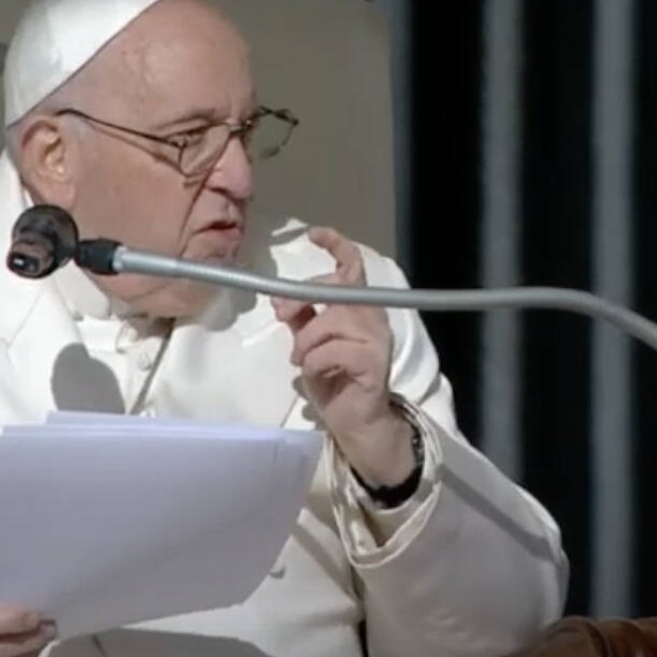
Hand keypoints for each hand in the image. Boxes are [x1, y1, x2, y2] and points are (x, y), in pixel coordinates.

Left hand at [271, 227, 416, 486]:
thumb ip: (300, 319)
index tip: (314, 234)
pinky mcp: (373, 363)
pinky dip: (315, 362)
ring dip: (306, 342)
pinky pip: (333, 350)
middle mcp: (374, 318)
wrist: (355, 422)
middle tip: (283, 316)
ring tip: (301, 360)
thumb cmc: (334, 381)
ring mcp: (377, 340)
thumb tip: (279, 298)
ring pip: (331, 321)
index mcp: (360, 308)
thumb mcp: (310, 344)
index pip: (353, 267)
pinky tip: (316, 374)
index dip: (336, 246)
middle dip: (301, 298)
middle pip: (336, 290)